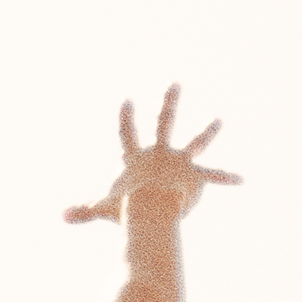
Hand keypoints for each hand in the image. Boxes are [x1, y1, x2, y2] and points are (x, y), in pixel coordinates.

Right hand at [63, 85, 240, 223]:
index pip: (127, 132)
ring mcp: (179, 163)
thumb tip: (60, 217)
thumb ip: (83, 211)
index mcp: (137, 158)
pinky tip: (241, 179)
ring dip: (208, 130)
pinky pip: (213, 177)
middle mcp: (160, 153)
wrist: (150, 209)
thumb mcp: (102, 208)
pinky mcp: (195, 178)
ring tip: (218, 120)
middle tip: (175, 83)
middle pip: (165, 121)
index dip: (126, 116)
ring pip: (196, 142)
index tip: (127, 101)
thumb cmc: (125, 209)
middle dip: (169, 101)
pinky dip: (226, 178)